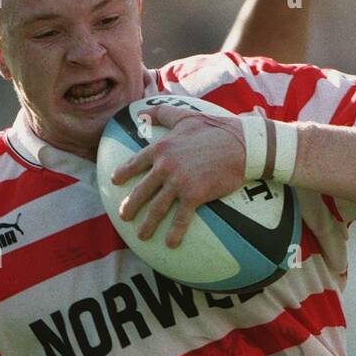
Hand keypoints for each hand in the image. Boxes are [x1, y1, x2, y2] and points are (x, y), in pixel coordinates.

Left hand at [111, 102, 247, 245]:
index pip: (136, 163)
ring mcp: (179, 182)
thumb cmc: (214, 128)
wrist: (241, 144)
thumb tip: (144, 112)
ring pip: (157, 207)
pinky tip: (170, 243)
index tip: (114, 181)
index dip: (124, 173)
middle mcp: (165, 166)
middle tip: (123, 216)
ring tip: (141, 235)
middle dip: (130, 205)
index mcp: (161, 148)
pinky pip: (181, 217)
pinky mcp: (194, 195)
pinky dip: (175, 232)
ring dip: (148, 223)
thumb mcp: (185, 116)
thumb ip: (162, 113)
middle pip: (142, 190)